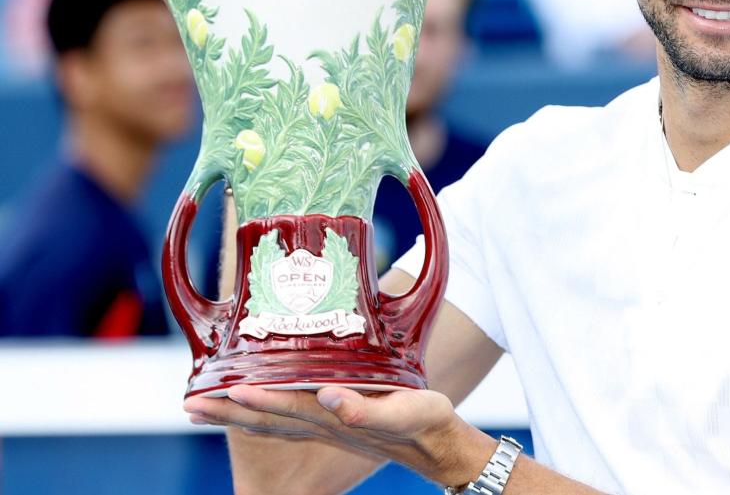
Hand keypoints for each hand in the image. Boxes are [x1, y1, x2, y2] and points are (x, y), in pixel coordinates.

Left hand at [185, 385, 485, 485]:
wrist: (435, 444)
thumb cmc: (423, 422)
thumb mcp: (401, 411)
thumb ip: (364, 407)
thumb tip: (327, 396)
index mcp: (333, 416)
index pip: (284, 406)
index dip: (254, 398)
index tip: (222, 389)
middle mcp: (320, 422)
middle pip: (265, 418)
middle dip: (227, 410)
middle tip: (189, 404)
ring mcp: (323, 425)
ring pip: (269, 421)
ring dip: (234, 414)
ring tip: (200, 407)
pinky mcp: (331, 421)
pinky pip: (284, 420)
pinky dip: (260, 415)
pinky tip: (246, 409)